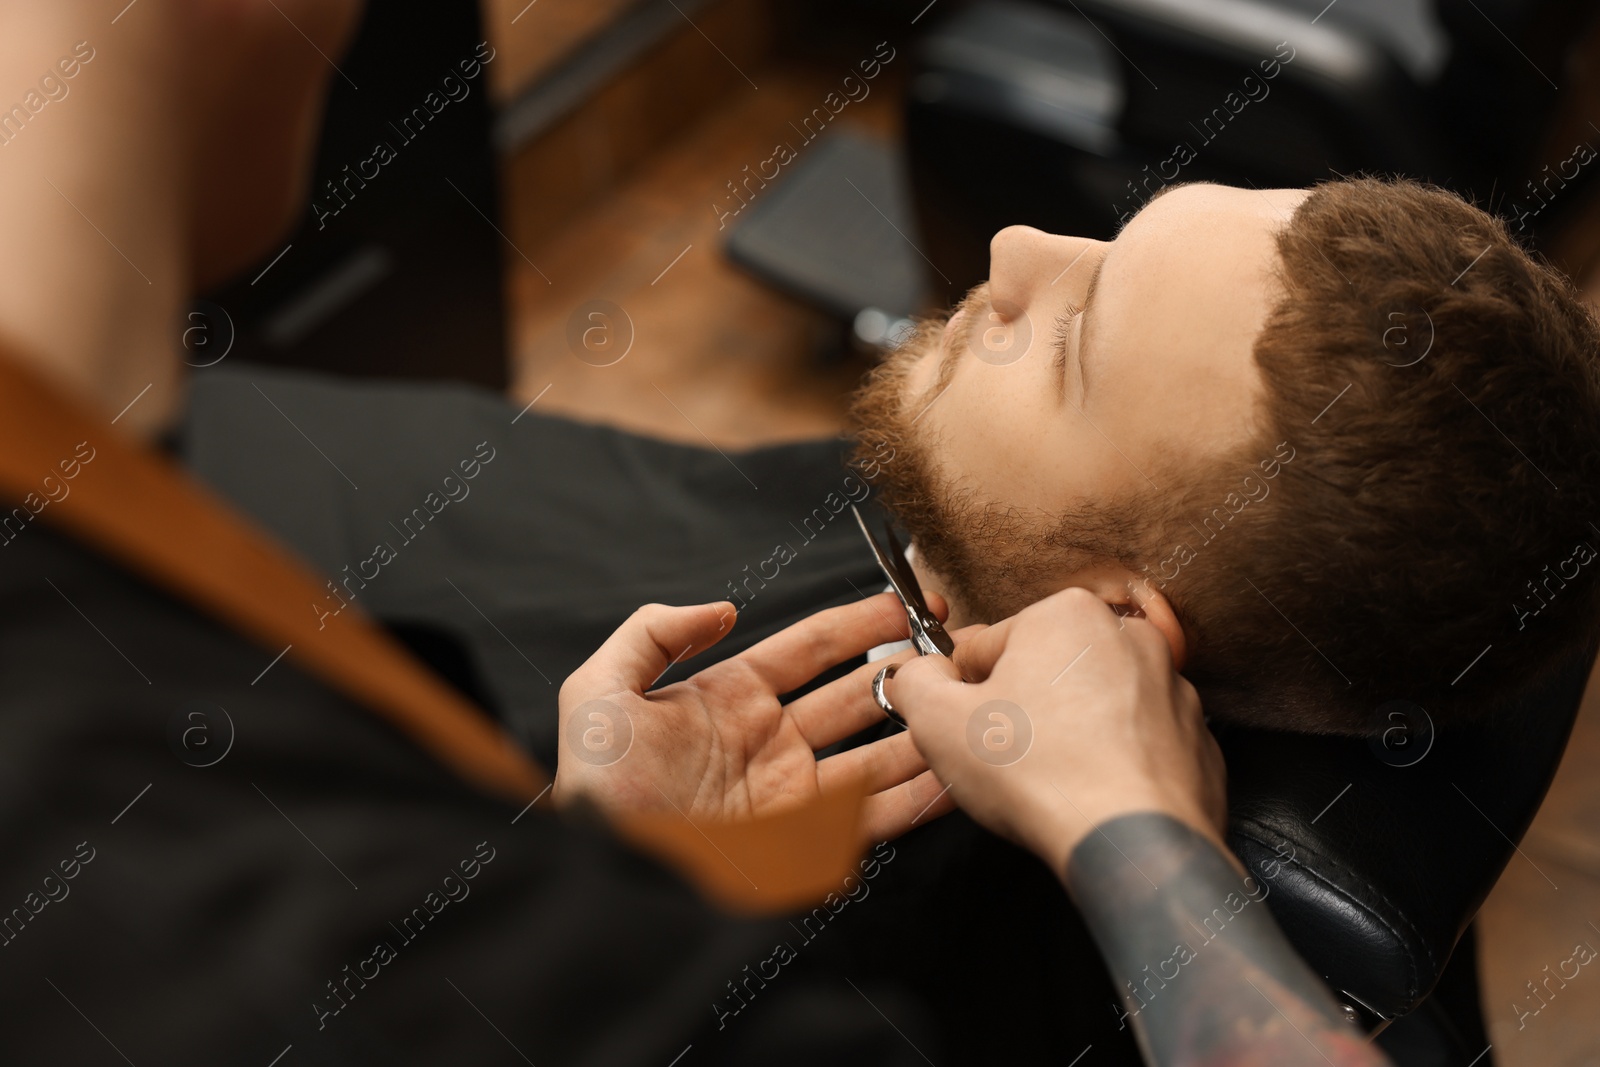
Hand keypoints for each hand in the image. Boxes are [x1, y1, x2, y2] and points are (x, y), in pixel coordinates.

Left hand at [554, 593, 965, 844]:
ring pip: (878, 751)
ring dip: (922, 727)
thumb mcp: (600, 689)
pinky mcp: (808, 844)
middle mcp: (772, 741)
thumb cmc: (596, 784)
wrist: (605, 874)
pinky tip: (954, 772)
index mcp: (732, 698)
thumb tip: (723, 607)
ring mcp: (795, 792)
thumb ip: (655, 632)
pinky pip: (877, 816)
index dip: (863, 621)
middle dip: (907, 670)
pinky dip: (919, 796)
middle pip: (857, 694)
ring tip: (969, 701)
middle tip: (957, 649)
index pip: (813, 647)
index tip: (913, 599)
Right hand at [890, 587, 1226, 878]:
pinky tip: (1093, 794)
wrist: (1134, 843)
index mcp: (1066, 614)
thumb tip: (914, 674)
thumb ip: (914, 682)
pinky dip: (1114, 765)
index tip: (967, 730)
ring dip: (1069, 736)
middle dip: (1021, 710)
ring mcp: (1172, 688)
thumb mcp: (938, 722)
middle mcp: (1128, 637)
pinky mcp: (1196, 739)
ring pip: (1093, 707)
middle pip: (1044, 671)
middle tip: (1007, 760)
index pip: (987, 647)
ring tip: (1052, 782)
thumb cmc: (1039, 774)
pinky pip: (1136, 744)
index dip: (964, 693)